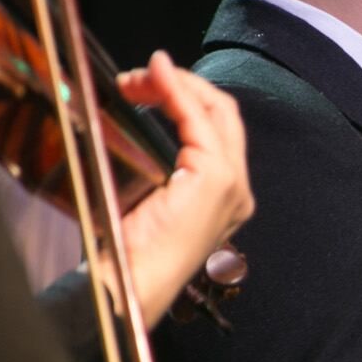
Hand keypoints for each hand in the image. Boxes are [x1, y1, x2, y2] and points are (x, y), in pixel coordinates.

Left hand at [109, 51, 254, 320]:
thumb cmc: (128, 252)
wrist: (130, 284)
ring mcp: (233, 183)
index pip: (212, 129)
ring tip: (139, 77)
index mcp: (222, 195)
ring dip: (177, 84)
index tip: (141, 83)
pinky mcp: (219, 179)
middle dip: (180, 85)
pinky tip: (155, 78)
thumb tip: (123, 112)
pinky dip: (177, 92)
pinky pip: (200, 120)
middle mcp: (238, 189)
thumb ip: (150, 159)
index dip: (182, 96)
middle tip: (135, 78)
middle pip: (222, 113)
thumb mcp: (143, 195)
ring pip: (217, 111)